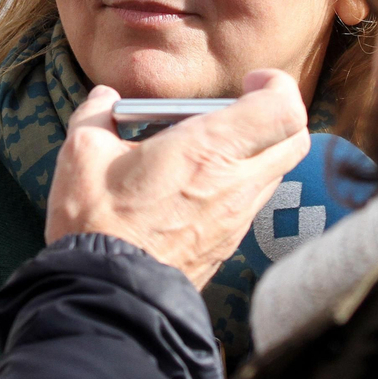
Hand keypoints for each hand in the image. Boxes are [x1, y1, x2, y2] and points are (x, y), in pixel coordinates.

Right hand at [45, 70, 310, 288]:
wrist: (108, 298)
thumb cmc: (97, 223)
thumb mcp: (82, 154)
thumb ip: (96, 114)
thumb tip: (103, 98)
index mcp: (208, 150)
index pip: (283, 109)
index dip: (277, 85)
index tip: (251, 80)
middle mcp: (236, 183)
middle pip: (296, 139)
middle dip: (278, 114)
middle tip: (240, 107)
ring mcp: (237, 218)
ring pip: (276, 172)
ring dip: (257, 150)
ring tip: (208, 147)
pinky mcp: (228, 245)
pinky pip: (252, 201)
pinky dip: (240, 182)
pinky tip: (197, 184)